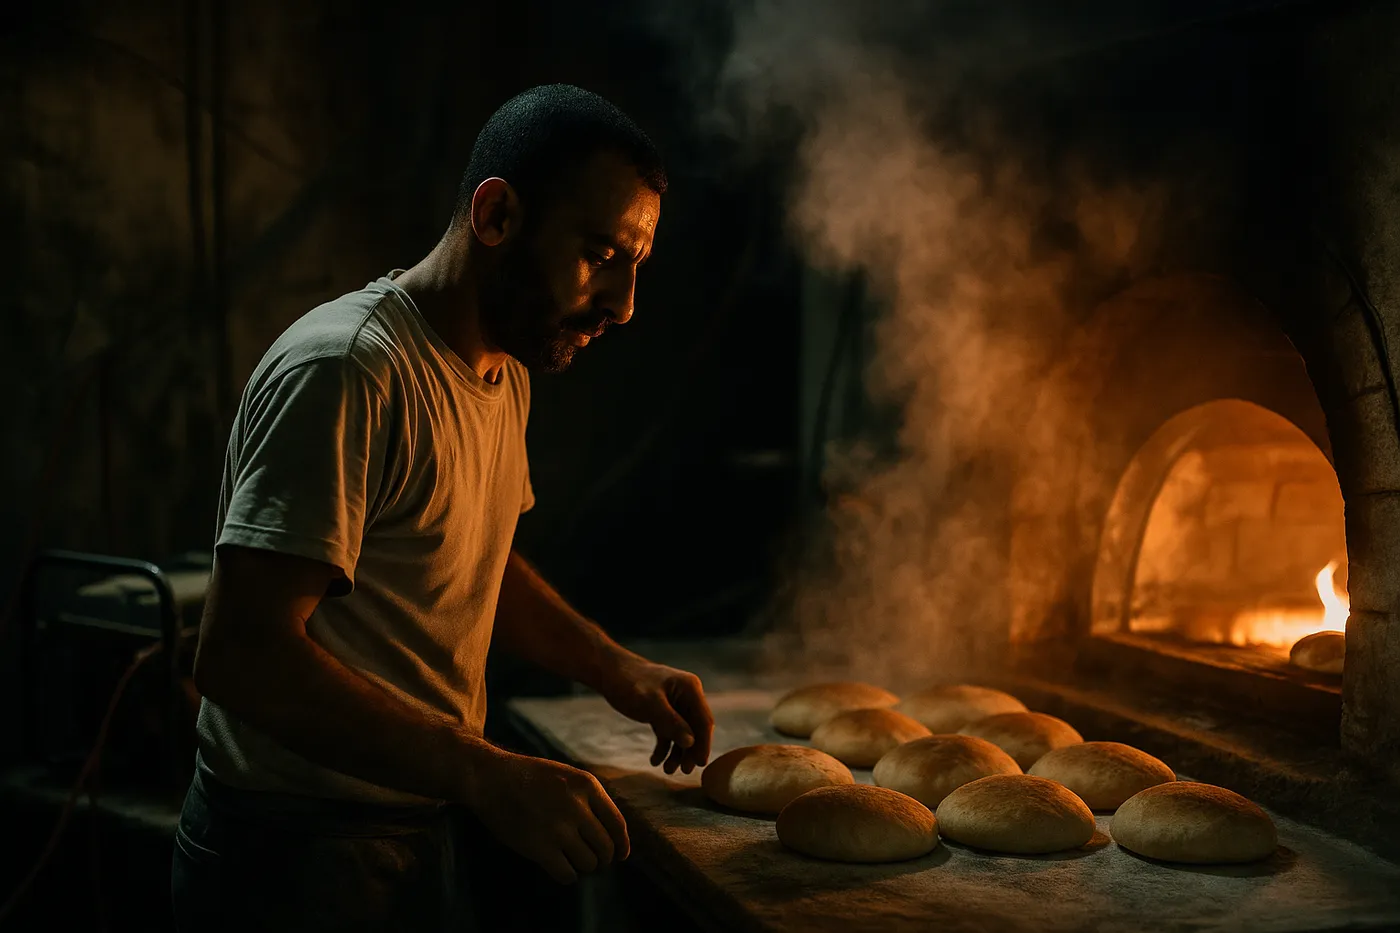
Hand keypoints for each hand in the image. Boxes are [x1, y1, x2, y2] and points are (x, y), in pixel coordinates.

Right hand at [465, 747, 629, 883]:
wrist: (491, 778)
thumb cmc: (529, 777)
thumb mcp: (566, 775)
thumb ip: (589, 797)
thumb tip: (611, 832)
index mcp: (587, 785)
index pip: (618, 824)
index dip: (622, 845)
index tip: (621, 856)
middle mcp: (577, 807)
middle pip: (606, 848)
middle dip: (602, 859)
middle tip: (593, 860)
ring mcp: (559, 828)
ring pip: (589, 863)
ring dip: (583, 867)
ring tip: (572, 861)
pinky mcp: (540, 848)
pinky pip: (567, 874)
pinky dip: (567, 876)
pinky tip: (560, 868)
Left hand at [599, 656, 714, 774]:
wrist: (609, 673)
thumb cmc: (630, 683)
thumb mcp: (650, 703)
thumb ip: (671, 722)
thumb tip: (691, 742)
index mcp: (690, 689)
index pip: (703, 720)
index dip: (703, 743)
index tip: (700, 764)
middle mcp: (686, 696)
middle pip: (695, 729)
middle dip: (689, 751)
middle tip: (683, 771)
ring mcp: (675, 704)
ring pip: (682, 733)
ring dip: (676, 752)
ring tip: (667, 770)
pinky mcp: (662, 711)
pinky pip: (668, 732)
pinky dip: (664, 747)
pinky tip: (655, 760)